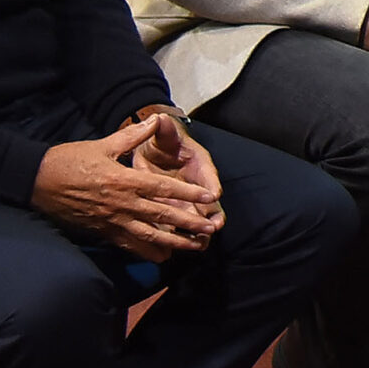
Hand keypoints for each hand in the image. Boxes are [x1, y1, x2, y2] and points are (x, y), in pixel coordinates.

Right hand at [31, 118, 222, 256]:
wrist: (37, 182)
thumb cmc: (70, 159)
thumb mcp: (103, 144)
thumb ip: (132, 135)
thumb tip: (154, 119)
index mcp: (125, 180)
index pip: (164, 188)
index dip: (188, 194)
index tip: (208, 198)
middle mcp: (122, 203)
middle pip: (162, 215)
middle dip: (188, 222)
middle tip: (210, 228)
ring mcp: (112, 221)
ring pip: (149, 235)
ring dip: (174, 242)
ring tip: (195, 246)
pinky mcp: (102, 232)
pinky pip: (128, 245)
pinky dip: (147, 252)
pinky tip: (163, 257)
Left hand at [127, 112, 223, 233]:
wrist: (153, 150)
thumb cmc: (162, 140)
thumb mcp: (163, 132)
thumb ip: (164, 129)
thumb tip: (160, 118)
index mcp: (197, 163)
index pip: (207, 173)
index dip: (210, 183)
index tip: (214, 194)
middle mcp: (196, 183)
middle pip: (207, 201)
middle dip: (212, 215)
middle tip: (215, 226)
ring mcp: (186, 198)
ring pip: (195, 217)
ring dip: (198, 230)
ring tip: (201, 244)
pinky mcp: (174, 208)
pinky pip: (177, 224)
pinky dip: (177, 236)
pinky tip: (175, 249)